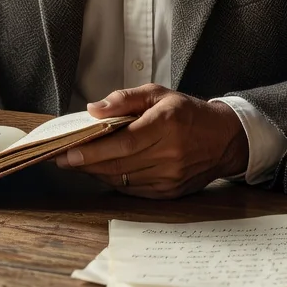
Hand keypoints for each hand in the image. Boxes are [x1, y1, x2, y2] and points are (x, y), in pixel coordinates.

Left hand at [55, 84, 248, 198]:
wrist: (224, 139)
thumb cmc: (188, 112)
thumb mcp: (158, 94)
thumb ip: (125, 99)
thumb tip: (94, 110)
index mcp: (166, 125)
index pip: (122, 143)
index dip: (92, 150)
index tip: (67, 151)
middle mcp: (169, 154)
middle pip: (118, 164)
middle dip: (86, 163)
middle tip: (62, 159)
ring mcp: (170, 177)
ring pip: (123, 180)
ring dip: (97, 173)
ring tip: (77, 163)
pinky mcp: (170, 192)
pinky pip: (133, 190)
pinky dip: (114, 181)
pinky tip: (102, 171)